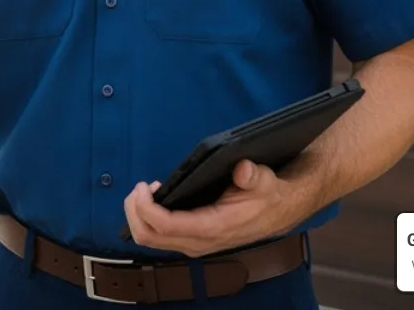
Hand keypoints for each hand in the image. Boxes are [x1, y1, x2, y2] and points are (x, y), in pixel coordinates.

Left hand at [122, 160, 312, 257]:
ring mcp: (193, 244)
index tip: (144, 184)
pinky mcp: (192, 241)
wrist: (279, 212)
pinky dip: (148, 219)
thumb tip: (243, 169)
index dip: (146, 206)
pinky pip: (159, 237)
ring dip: (139, 215)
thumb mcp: (264, 180)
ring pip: (150, 239)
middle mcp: (199, 242)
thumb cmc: (267, 194)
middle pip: (148, 237)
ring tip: (147, 191)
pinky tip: (157, 199)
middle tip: (140, 187)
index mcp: (213, 228)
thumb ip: (253, 175)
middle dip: (134, 211)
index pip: (165, 225)